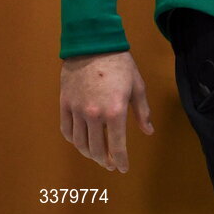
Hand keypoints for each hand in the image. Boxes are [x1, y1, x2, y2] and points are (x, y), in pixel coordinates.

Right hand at [60, 51, 153, 172]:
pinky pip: (67, 131)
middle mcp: (94, 116)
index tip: (123, 169)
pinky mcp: (65, 105)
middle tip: (111, 164)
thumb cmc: (120, 64)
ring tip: (97, 155)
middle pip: (97, 149)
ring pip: (80, 143)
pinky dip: (73, 140)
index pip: (117, 146)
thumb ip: (142, 111)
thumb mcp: (136, 85)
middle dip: (105, 160)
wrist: (93, 45)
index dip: (121, 160)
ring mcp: (77, 111)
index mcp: (115, 112)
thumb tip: (148, 131)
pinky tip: (80, 141)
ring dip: (89, 153)